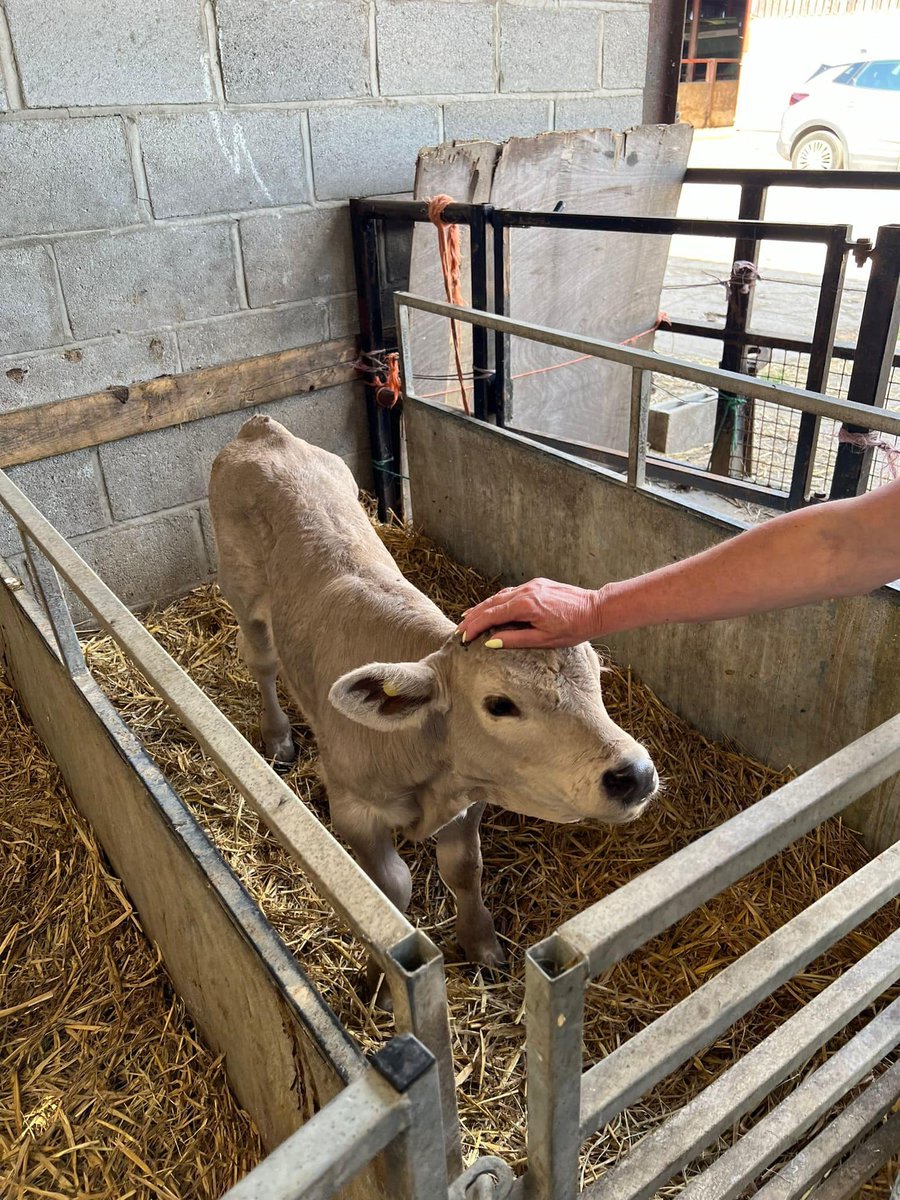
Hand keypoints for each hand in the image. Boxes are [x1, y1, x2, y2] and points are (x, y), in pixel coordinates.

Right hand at [457, 578, 601, 647]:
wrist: (596, 610)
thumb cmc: (573, 628)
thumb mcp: (543, 640)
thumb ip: (515, 639)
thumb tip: (491, 642)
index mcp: (525, 605)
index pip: (491, 615)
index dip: (474, 626)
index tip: (463, 637)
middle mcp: (525, 591)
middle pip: (491, 603)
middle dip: (473, 616)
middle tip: (460, 628)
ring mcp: (531, 586)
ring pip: (500, 596)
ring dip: (484, 607)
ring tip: (469, 617)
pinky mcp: (538, 585)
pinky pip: (511, 592)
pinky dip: (498, 601)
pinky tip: (493, 607)